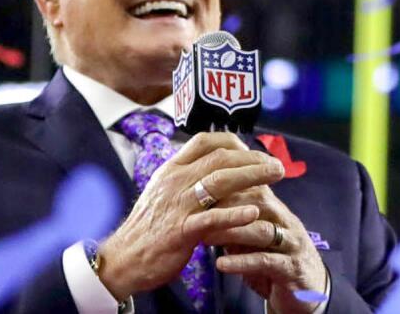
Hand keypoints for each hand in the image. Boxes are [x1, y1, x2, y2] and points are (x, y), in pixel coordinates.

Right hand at [94, 132, 285, 299]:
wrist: (123, 259)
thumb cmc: (148, 226)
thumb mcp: (163, 191)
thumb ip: (186, 175)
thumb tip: (213, 162)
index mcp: (171, 170)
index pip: (204, 141)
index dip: (233, 142)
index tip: (253, 149)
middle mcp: (175, 182)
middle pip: (221, 159)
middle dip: (253, 158)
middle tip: (277, 164)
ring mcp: (178, 205)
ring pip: (220, 182)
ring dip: (253, 176)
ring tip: (276, 175)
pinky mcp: (181, 231)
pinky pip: (211, 219)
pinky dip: (235, 215)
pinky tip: (254, 212)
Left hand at [209, 183, 332, 312]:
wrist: (306, 292)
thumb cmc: (273, 261)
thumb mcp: (254, 240)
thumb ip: (235, 225)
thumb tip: (203, 212)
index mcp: (277, 210)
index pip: (256, 185)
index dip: (229, 183)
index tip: (200, 188)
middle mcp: (287, 222)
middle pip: (260, 201)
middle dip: (227, 205)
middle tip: (197, 212)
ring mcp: (292, 244)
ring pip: (262, 230)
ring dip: (232, 232)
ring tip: (204, 238)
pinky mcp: (292, 269)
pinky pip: (266, 262)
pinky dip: (242, 262)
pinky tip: (221, 264)